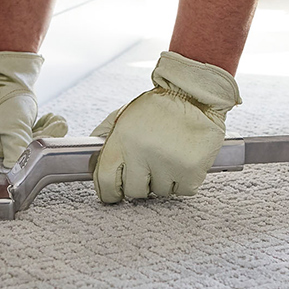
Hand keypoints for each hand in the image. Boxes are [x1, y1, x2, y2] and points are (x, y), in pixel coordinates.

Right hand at [0, 51, 67, 165]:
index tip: (45, 138)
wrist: (11, 76)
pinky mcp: (15, 128)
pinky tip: (50, 120)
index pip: (13, 158)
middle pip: (24, 150)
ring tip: (55, 120)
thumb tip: (14, 167)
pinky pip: (33, 135)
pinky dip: (44, 128)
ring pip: (32, 143)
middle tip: (57, 125)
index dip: (32, 150)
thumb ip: (15, 147)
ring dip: (47, 132)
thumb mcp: (12, 125)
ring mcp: (4, 135)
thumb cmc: (7, 97)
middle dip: (44, 137)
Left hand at [92, 51, 241, 202]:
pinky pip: (183, 191)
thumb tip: (92, 163)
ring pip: (160, 193)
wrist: (196, 94)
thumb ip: (105, 137)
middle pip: (134, 191)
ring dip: (164, 180)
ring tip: (170, 156)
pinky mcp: (192, 170)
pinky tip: (183, 160)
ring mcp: (168, 163)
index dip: (109, 192)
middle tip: (150, 165)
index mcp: (122, 138)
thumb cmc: (159, 107)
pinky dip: (184, 181)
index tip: (114, 194)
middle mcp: (143, 152)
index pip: (105, 180)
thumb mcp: (124, 115)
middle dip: (141, 182)